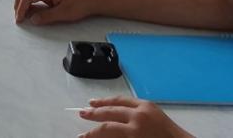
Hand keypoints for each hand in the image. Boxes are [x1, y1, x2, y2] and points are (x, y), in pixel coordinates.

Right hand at [13, 0, 94, 24]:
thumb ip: (47, 17)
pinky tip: (32, 14)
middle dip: (18, 4)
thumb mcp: (63, 13)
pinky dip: (30, 5)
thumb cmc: (80, 4)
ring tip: (24, 17)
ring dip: (23, 4)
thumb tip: (33, 19)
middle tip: (18, 17)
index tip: (19, 19)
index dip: (20, 8)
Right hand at [77, 97, 192, 137]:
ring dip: (104, 102)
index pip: (106, 129)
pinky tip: (112, 102)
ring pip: (119, 101)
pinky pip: (130, 99)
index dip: (91, 133)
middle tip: (80, 113)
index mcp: (135, 130)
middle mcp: (139, 116)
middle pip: (110, 112)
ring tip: (91, 103)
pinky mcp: (152, 105)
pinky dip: (118, 100)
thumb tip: (102, 134)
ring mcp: (146, 108)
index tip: (81, 136)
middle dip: (94, 113)